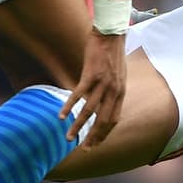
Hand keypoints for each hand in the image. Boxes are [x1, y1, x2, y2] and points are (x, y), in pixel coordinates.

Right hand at [60, 30, 126, 147]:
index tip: (95, 144)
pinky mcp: (90, 74)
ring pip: (89, 111)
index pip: (113, 120)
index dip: (104, 134)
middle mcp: (114, 91)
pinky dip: (69, 107)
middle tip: (83, 149)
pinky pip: (78, 95)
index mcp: (121, 92)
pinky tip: (61, 116)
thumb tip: (105, 101)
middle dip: (93, 137)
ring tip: (68, 138)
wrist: (111, 33)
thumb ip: (113, 90)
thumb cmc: (112, 52)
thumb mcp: (119, 75)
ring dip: (78, 126)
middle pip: (103, 121)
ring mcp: (102, 83)